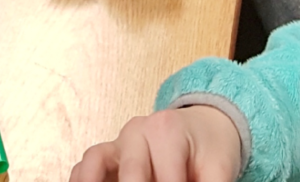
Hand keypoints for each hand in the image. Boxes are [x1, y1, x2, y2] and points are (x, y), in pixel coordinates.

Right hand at [70, 105, 241, 181]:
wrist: (202, 124)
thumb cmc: (210, 148)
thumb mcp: (219, 168)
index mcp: (166, 131)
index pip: (167, 180)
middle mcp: (136, 131)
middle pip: (131, 174)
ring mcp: (118, 142)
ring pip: (95, 162)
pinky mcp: (108, 155)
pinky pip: (86, 165)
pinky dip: (81, 180)